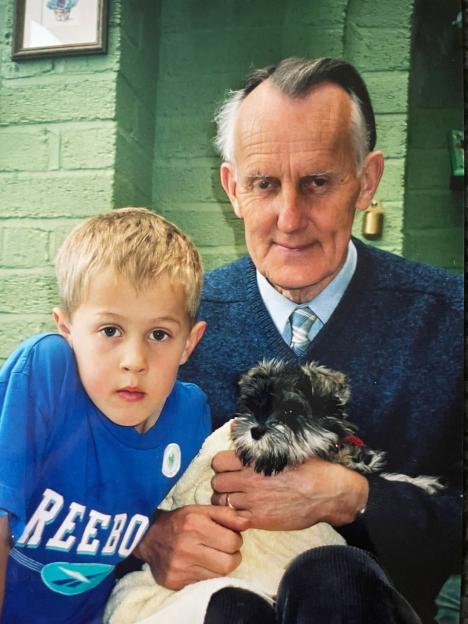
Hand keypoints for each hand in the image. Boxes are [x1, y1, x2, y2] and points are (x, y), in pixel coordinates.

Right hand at [133, 505, 248, 589]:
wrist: (148, 537)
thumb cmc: (180, 521)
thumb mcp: (201, 510)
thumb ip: (226, 514)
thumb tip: (247, 523)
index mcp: (194, 525)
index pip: (233, 542)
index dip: (236, 540)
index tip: (229, 537)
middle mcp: (186, 547)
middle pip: (229, 563)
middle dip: (233, 556)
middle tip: (226, 550)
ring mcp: (180, 567)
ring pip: (219, 576)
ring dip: (222, 567)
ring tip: (214, 556)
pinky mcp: (176, 582)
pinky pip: (205, 583)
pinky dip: (209, 575)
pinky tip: (202, 565)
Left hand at [211, 451, 367, 529]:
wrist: (328, 493)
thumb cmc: (309, 467)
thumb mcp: (285, 447)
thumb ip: (258, 440)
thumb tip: (236, 426)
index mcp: (254, 460)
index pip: (218, 462)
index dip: (222, 465)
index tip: (230, 467)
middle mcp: (249, 480)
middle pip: (217, 482)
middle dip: (223, 481)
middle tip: (233, 484)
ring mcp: (253, 501)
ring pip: (221, 501)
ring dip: (226, 499)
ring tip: (236, 498)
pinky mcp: (259, 520)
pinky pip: (231, 519)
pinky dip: (231, 516)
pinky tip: (241, 512)